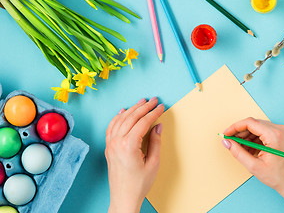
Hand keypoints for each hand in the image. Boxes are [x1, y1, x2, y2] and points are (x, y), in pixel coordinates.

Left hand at [105, 97, 164, 212]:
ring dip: (132, 109)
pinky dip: (117, 117)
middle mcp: (117, 142)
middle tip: (154, 100)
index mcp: (129, 145)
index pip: (143, 122)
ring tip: (141, 102)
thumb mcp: (153, 163)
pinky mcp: (108, 148)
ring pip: (120, 120)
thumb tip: (157, 126)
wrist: (124, 198)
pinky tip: (123, 112)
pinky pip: (111, 127)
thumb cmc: (139, 184)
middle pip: (131, 117)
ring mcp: (110, 144)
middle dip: (144, 107)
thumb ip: (155, 142)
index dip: (153, 113)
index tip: (161, 106)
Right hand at [222, 118, 283, 212]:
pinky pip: (264, 132)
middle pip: (253, 124)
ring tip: (241, 149)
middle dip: (240, 133)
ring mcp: (283, 132)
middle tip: (230, 142)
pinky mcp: (282, 135)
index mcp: (275, 135)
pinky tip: (250, 149)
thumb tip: (226, 142)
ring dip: (247, 136)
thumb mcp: (254, 166)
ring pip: (258, 127)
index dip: (234, 127)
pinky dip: (254, 139)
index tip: (226, 134)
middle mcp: (280, 130)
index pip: (249, 123)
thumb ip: (238, 152)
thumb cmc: (279, 177)